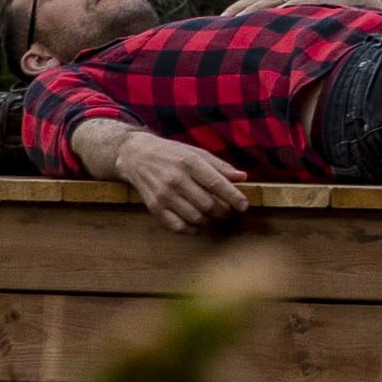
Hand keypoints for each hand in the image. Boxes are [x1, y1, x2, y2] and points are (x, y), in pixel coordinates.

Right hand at [82, 115, 248, 227]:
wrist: (137, 156)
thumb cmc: (172, 154)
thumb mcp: (196, 153)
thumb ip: (220, 166)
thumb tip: (242, 177)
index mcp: (190, 162)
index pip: (217, 184)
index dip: (234, 197)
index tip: (244, 206)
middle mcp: (176, 179)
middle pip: (208, 204)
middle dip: (223, 210)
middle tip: (227, 210)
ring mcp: (164, 195)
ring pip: (195, 217)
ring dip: (209, 220)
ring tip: (212, 214)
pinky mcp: (155, 207)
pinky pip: (178, 226)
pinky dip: (191, 228)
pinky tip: (196, 222)